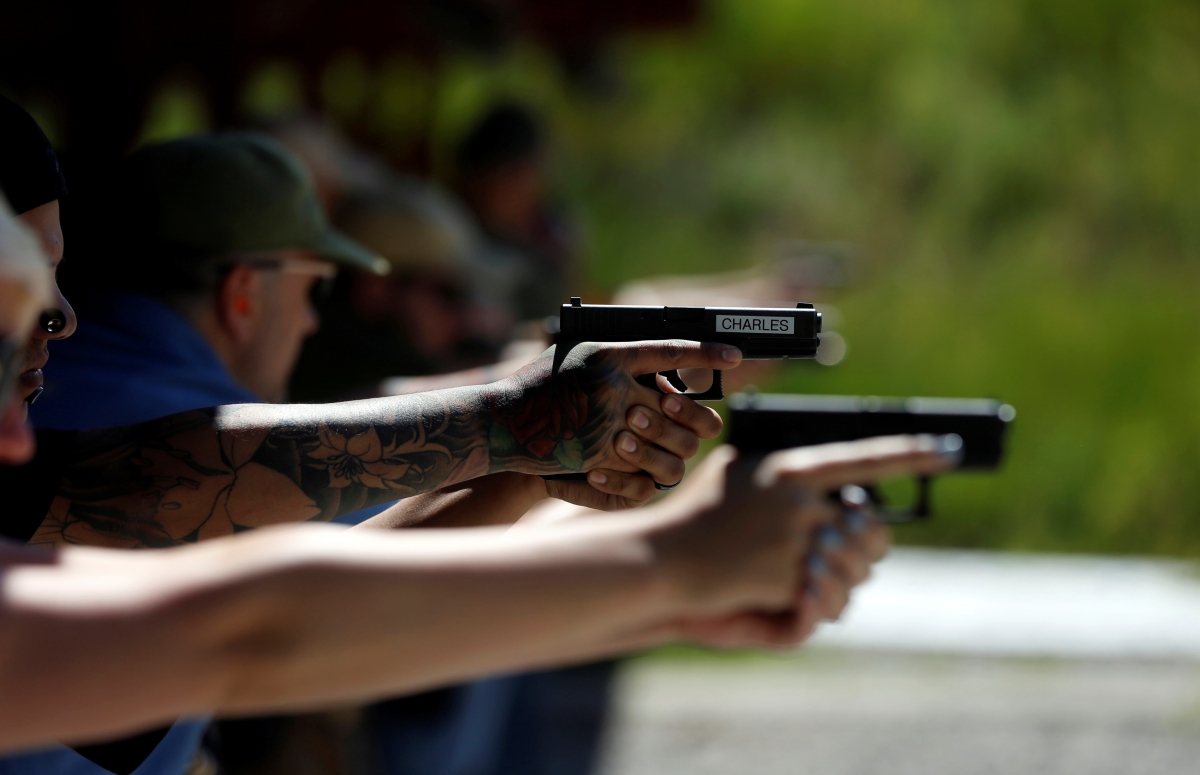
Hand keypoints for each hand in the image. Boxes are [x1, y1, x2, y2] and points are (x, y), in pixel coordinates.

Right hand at [487, 341, 737, 507]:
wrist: (500, 423)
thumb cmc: (537, 386)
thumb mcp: (576, 356)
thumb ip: (617, 357)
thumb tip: (664, 360)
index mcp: (609, 354)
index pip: (670, 350)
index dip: (706, 354)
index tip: (735, 356)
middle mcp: (612, 385)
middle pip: (681, 405)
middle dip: (700, 417)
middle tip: (711, 423)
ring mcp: (607, 423)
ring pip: (670, 441)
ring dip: (679, 447)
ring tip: (679, 447)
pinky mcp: (598, 455)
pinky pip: (643, 467)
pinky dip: (647, 469)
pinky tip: (647, 466)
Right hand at [639, 435, 954, 648]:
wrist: (663, 561)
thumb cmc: (695, 515)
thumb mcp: (736, 472)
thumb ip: (783, 472)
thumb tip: (830, 478)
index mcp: (791, 469)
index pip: (864, 458)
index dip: (911, 453)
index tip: (946, 450)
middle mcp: (802, 503)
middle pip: (871, 529)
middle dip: (866, 549)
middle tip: (842, 557)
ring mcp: (798, 543)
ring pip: (857, 569)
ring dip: (846, 583)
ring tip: (814, 583)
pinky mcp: (792, 581)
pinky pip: (834, 598)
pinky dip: (824, 606)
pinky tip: (799, 600)